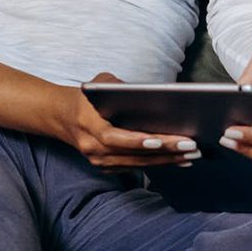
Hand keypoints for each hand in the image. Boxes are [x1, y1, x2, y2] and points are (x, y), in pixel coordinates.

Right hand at [53, 73, 198, 168]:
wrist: (60, 117)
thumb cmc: (86, 97)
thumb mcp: (99, 83)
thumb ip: (119, 86)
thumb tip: (149, 93)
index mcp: (87, 124)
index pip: (112, 137)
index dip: (135, 141)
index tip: (158, 140)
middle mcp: (92, 147)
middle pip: (131, 154)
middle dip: (163, 151)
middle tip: (190, 146)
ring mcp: (99, 161)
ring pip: (137, 164)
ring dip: (167, 160)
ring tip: (191, 154)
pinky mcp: (107, 167)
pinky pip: (136, 167)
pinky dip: (159, 163)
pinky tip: (180, 160)